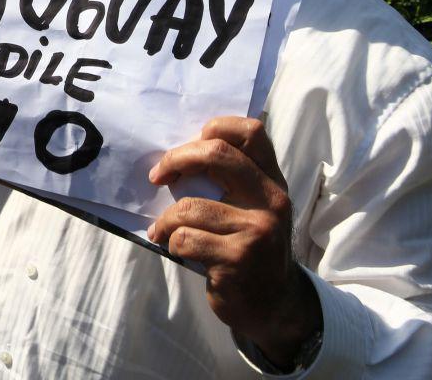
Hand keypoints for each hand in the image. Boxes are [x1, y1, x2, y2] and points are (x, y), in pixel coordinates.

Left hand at [146, 116, 319, 367]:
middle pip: (216, 154)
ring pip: (189, 207)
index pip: (250, 131)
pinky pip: (185, 239)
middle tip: (157, 176)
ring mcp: (257, 230)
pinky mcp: (237, 259)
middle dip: (176, 160)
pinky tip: (177, 249)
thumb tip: (177, 155)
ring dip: (165, 220)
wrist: (274, 304)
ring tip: (162, 229)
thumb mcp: (253, 208)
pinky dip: (171, 243)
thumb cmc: (250, 247)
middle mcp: (271, 200)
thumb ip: (231, 180)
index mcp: (272, 181)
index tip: (188, 147)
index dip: (214, 127)